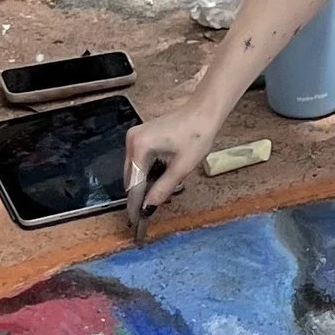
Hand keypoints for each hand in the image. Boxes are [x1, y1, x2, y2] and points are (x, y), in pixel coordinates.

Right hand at [123, 102, 220, 235]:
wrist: (203, 113)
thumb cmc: (197, 135)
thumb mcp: (181, 168)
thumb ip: (162, 189)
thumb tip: (148, 208)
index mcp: (139, 147)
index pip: (134, 183)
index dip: (136, 204)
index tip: (135, 221)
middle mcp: (132, 140)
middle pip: (131, 177)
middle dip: (140, 195)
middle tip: (147, 214)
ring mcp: (134, 137)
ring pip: (134, 170)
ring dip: (144, 184)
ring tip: (156, 198)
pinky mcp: (141, 137)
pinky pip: (139, 161)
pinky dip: (147, 173)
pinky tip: (159, 180)